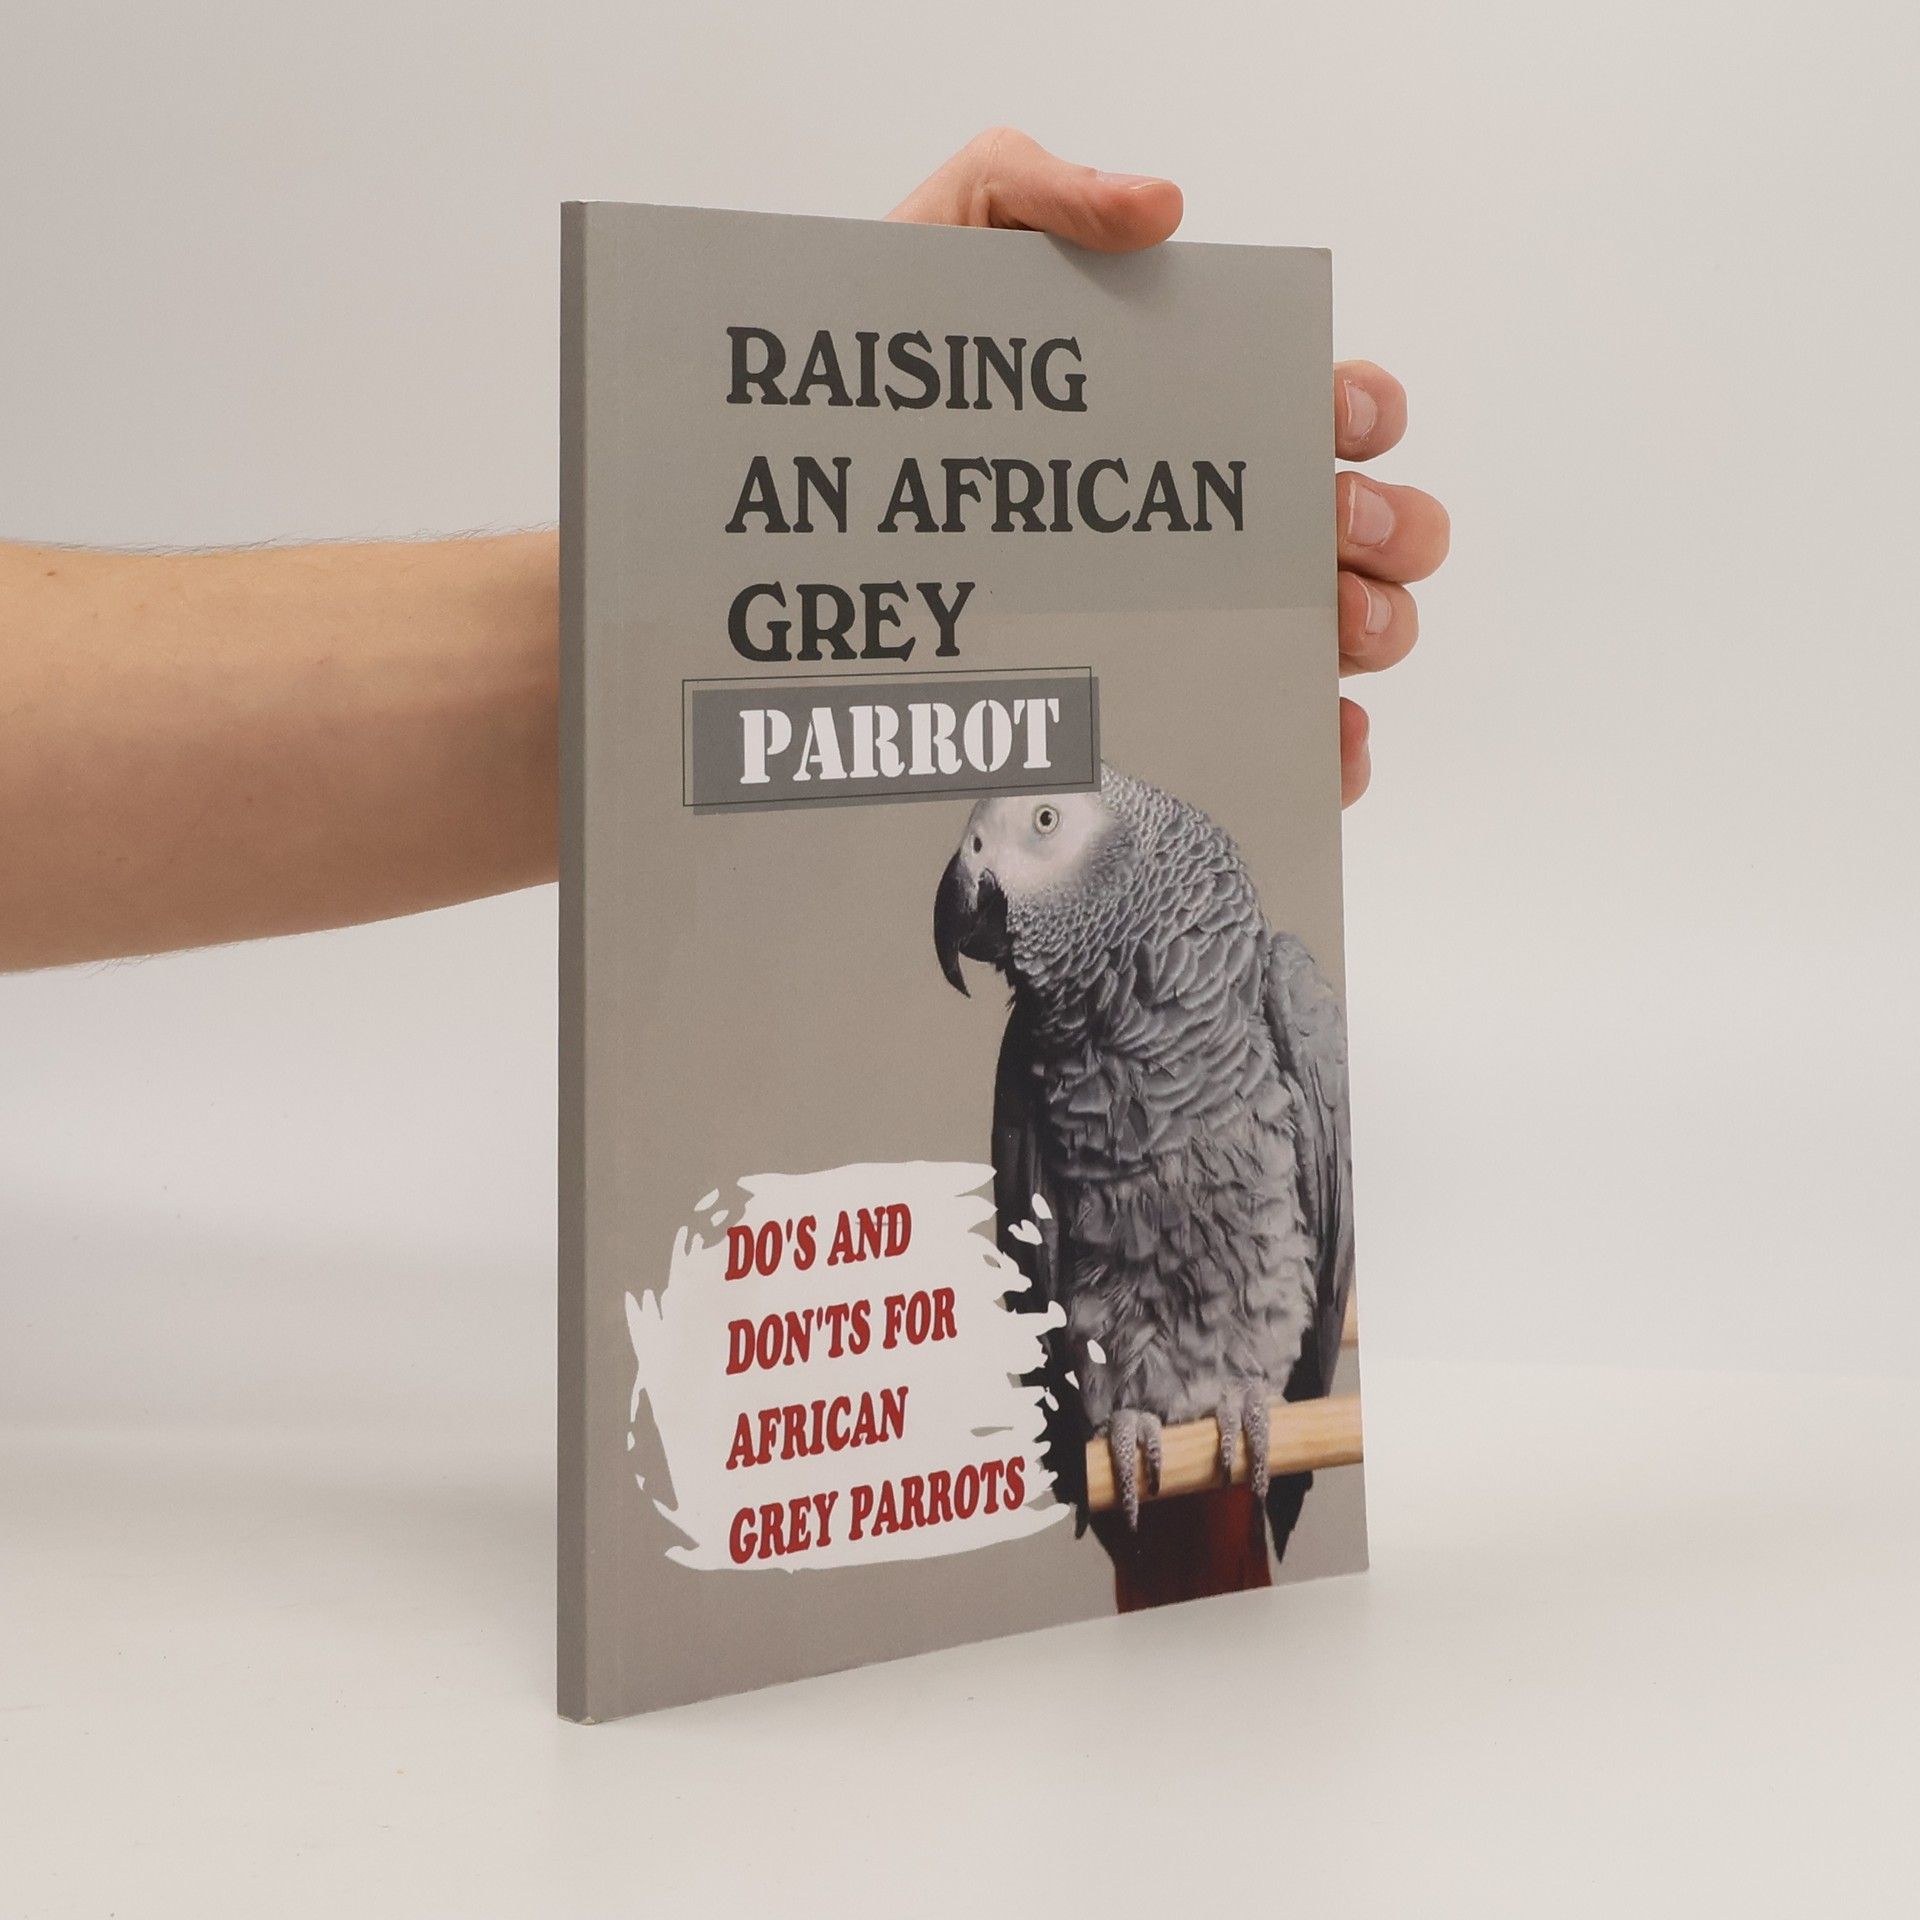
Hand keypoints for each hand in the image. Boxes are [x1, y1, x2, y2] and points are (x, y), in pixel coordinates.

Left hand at [890, 128, 1449, 804]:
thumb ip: (1043, 190)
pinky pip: (1269, 733)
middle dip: (1387, 526)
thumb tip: (1161, 206)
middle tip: (1336, 534)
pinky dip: (1322, 745)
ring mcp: (1192, 614)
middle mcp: (1211, 517)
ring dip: (1369, 628)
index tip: (1334, 417)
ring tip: (1333, 629)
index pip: (1323, 407)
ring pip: (1338, 632)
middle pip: (1359, 528)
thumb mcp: (946, 245)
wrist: (802, 502)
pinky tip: (1321, 744)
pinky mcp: (1156, 700)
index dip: (1360, 409)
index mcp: (1191, 410)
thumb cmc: (881, 381)